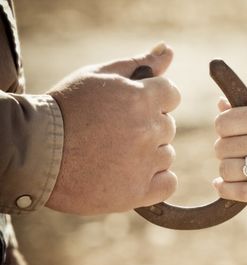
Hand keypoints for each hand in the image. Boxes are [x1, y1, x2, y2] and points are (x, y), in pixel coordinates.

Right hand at [46, 42, 179, 213]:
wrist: (35, 152)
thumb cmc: (66, 109)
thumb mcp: (99, 76)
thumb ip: (139, 64)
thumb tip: (168, 50)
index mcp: (141, 98)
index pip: (171, 95)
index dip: (154, 101)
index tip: (131, 109)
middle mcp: (148, 130)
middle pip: (167, 127)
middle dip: (147, 127)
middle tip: (115, 133)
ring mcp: (145, 163)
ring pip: (167, 155)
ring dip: (149, 154)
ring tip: (115, 155)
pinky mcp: (138, 192)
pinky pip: (168, 184)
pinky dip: (156, 181)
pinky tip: (132, 175)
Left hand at [213, 100, 246, 210]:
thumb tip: (220, 105)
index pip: (224, 123)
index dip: (223, 129)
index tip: (232, 135)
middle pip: (222, 147)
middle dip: (226, 151)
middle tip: (237, 154)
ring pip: (227, 170)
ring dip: (226, 171)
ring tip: (236, 170)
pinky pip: (240, 193)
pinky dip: (225, 189)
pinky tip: (224, 185)